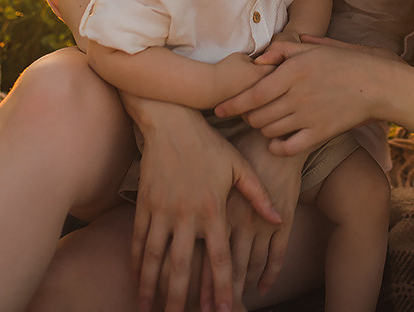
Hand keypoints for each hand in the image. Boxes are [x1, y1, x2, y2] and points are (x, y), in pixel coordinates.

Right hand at [120, 95, 279, 311]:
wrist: (172, 120)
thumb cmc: (210, 143)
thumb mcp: (239, 165)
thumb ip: (257, 195)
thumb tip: (276, 219)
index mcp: (213, 208)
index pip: (218, 258)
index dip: (220, 287)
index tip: (221, 311)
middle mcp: (186, 214)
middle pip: (182, 266)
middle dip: (180, 298)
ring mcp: (163, 209)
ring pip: (155, 257)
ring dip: (151, 287)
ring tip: (148, 311)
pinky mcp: (145, 203)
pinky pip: (139, 239)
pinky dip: (137, 262)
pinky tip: (136, 278)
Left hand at [202, 130, 305, 309]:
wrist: (268, 134)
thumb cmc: (231, 147)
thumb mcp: (209, 170)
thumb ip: (194, 195)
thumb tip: (170, 213)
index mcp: (213, 207)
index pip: (199, 252)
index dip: (192, 277)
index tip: (186, 299)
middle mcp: (235, 219)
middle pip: (220, 265)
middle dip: (210, 292)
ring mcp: (260, 222)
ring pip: (248, 266)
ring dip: (239, 288)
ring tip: (231, 306)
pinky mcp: (281, 220)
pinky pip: (276, 256)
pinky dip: (270, 275)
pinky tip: (262, 290)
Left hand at [216, 40, 398, 155]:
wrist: (377, 84)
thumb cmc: (345, 62)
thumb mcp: (313, 48)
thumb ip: (283, 50)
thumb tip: (258, 59)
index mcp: (293, 72)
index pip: (253, 93)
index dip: (232, 104)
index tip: (218, 109)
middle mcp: (297, 96)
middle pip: (257, 116)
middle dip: (246, 117)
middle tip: (245, 114)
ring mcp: (309, 117)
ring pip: (270, 131)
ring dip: (261, 129)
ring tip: (262, 122)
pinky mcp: (320, 134)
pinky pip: (288, 148)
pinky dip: (277, 147)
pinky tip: (276, 141)